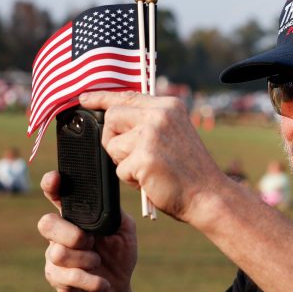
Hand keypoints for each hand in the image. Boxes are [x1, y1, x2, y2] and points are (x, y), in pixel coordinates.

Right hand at [38, 171, 137, 291]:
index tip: (55, 179)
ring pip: (57, 252)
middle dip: (70, 233)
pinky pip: (67, 276)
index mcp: (75, 217)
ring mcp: (55, 256)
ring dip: (85, 259)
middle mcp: (60, 234)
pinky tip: (103, 284)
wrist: (118, 290)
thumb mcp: (124, 229)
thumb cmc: (119, 254)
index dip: (51, 185)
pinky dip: (90, 280)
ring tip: (98, 262)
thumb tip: (106, 198)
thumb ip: (114, 212)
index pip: (57, 196)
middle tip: (91, 241)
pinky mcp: (57, 279)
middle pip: (46, 223)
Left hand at [80, 91, 229, 223]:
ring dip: (123, 161)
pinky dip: (131, 179)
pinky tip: (151, 180)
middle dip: (113, 138)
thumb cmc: (189, 170)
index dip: (101, 97)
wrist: (208, 195)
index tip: (84, 98)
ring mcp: (151, 135)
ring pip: (112, 144)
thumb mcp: (174, 133)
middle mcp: (160, 115)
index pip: (127, 96)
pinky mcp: (144, 158)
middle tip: (131, 155)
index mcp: (169, 106)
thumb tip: (114, 117)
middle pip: (112, 117)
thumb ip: (150, 121)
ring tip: (148, 169)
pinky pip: (119, 169)